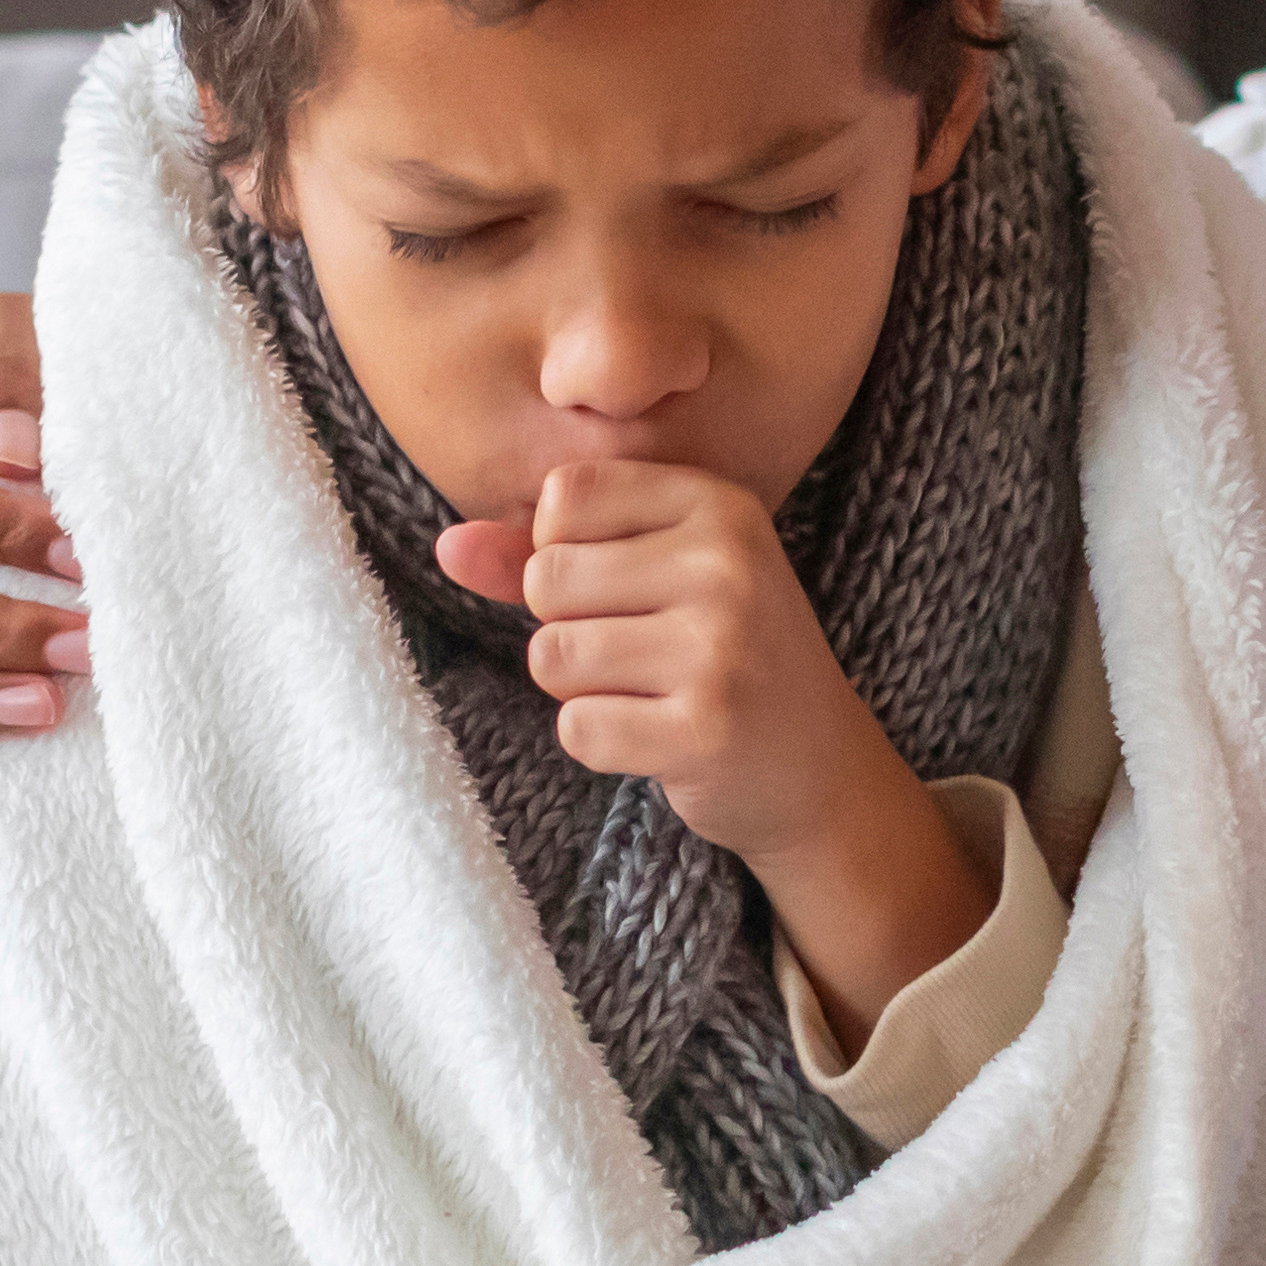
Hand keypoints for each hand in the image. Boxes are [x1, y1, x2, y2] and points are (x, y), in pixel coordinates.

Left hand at [458, 461, 987, 1041]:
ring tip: (650, 694)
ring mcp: (720, 646)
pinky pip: (576, 727)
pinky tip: (659, 738)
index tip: (626, 589)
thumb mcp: (653, 580)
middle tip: (644, 655)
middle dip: (568, 629)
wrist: (819, 770)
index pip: (565, 496)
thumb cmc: (723, 658)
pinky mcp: (703, 728)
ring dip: (580, 690)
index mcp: (719, 504)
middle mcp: (726, 563)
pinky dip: (600, 742)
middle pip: (546, 578)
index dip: (562, 552)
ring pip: (551, 656)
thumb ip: (544, 553)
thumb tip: (445, 546)